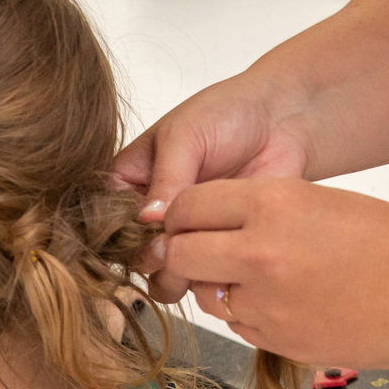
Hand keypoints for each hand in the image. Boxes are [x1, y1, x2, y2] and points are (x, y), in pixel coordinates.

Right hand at [113, 74, 310, 301]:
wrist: (282, 119)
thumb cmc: (226, 113)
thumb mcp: (185, 136)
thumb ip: (166, 178)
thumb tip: (148, 222)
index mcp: (130, 181)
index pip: (106, 217)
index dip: (118, 231)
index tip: (141, 230)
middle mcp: (152, 213)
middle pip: (132, 254)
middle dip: (148, 254)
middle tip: (170, 243)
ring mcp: (186, 231)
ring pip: (164, 272)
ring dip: (176, 271)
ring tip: (197, 251)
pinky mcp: (219, 245)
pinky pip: (202, 275)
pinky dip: (208, 275)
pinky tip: (221, 258)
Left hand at [164, 178, 388, 369]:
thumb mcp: (318, 199)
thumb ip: (257, 209)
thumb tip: (207, 225)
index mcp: (272, 204)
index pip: (187, 206)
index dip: (182, 211)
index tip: (189, 216)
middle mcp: (259, 254)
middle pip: (179, 254)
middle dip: (183, 249)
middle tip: (202, 246)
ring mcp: (266, 305)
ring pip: (205, 293)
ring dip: (215, 282)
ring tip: (256, 273)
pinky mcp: (278, 342)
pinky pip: (238, 323)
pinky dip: (248, 311)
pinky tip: (284, 299)